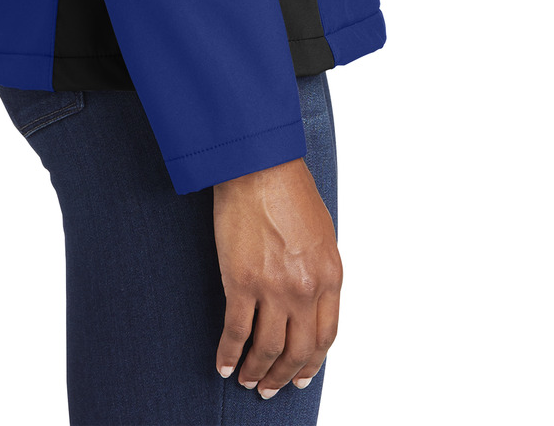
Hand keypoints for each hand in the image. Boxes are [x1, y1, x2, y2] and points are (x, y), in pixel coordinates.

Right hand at [212, 156, 341, 397]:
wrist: (259, 165)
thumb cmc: (289, 189)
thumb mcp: (322, 233)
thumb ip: (319, 271)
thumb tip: (309, 300)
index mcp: (330, 276)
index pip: (325, 337)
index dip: (311, 363)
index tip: (301, 376)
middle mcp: (305, 289)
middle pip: (298, 350)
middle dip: (284, 376)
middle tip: (271, 388)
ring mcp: (274, 288)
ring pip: (267, 349)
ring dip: (257, 372)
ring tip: (247, 380)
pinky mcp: (242, 282)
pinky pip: (236, 331)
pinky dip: (229, 353)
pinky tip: (223, 364)